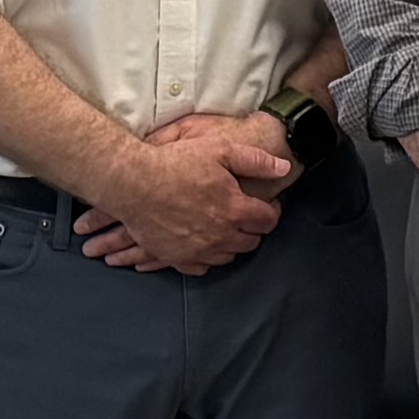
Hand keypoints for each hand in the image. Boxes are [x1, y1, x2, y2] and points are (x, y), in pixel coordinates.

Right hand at [76, 117, 291, 273]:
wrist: (133, 182)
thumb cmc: (175, 163)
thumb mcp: (220, 150)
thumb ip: (256, 161)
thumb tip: (284, 168)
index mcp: (235, 210)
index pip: (267, 221)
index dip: (271, 212)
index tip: (266, 206)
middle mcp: (221, 235)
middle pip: (250, 242)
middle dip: (252, 229)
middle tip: (246, 216)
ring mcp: (199, 250)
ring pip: (228, 257)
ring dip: (231, 244)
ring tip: (224, 228)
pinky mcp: (177, 258)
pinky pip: (202, 268)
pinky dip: (207, 258)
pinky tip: (204, 244)